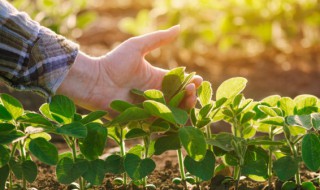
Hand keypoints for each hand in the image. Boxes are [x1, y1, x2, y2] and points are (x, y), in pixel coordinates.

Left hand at [57, 26, 202, 114]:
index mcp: (157, 78)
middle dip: (189, 96)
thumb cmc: (114, 62)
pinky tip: (177, 117)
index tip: (197, 80)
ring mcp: (149, 107)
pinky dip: (169, 121)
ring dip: (183, 108)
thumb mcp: (137, 47)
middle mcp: (155, 94)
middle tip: (192, 90)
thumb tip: (179, 27)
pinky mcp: (142, 119)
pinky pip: (159, 122)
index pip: (179, 82)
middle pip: (179, 98)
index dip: (190, 82)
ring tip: (188, 100)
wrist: (95, 81)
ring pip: (172, 111)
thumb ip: (158, 39)